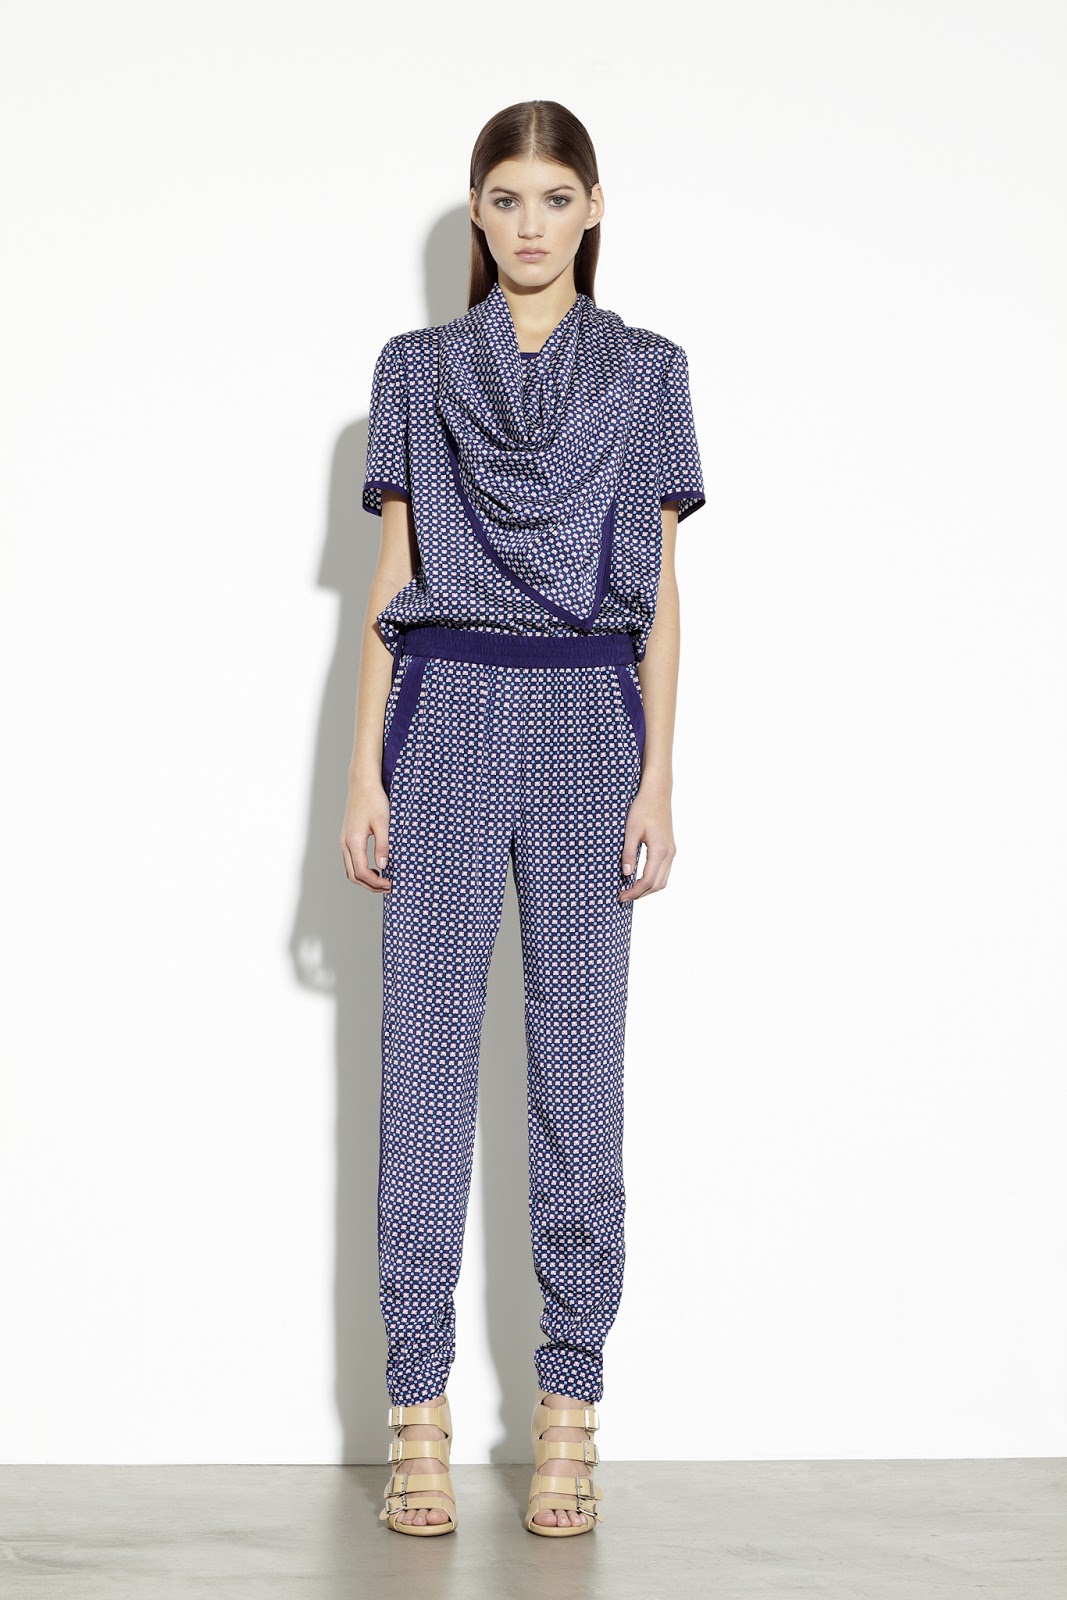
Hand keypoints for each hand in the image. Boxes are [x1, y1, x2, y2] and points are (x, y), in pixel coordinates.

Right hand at [340, 776, 393, 891]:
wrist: (362, 783)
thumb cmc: (374, 800)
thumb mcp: (383, 823)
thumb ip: (383, 846)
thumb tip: (384, 866)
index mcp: (354, 841)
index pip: (362, 872)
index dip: (376, 883)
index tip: (390, 884)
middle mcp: (345, 843)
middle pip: (353, 875)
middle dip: (370, 885)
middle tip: (387, 887)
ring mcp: (344, 840)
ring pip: (350, 869)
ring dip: (364, 879)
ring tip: (382, 880)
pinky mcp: (346, 837)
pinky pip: (350, 861)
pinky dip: (360, 869)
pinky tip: (374, 868)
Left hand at [617, 777, 676, 901]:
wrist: (657, 793)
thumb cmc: (642, 808)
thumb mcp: (631, 830)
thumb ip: (629, 853)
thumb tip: (626, 874)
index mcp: (660, 850)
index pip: (648, 881)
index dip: (634, 892)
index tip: (621, 896)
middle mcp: (669, 853)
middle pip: (658, 884)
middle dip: (641, 894)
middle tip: (624, 896)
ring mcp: (671, 851)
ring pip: (663, 879)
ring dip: (648, 888)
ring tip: (630, 890)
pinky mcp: (669, 848)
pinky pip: (663, 870)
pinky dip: (653, 879)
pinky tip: (639, 877)